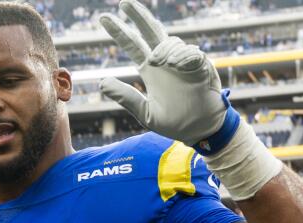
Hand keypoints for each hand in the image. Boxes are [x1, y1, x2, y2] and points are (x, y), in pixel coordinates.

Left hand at [98, 0, 228, 146]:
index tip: (104, 18)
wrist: (201, 130)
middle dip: (137, 15)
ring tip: (155, 62)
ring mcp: (182, 61)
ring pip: (170, 42)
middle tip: (124, 3)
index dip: (119, 32)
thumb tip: (102, 82)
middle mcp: (165, 61)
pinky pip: (190, 53)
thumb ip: (126, 97)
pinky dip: (181, 56)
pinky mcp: (200, 65)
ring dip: (160, 49)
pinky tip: (173, 64)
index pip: (133, 45)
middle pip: (150, 31)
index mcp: (150, 69)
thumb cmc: (175, 123)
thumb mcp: (146, 113)